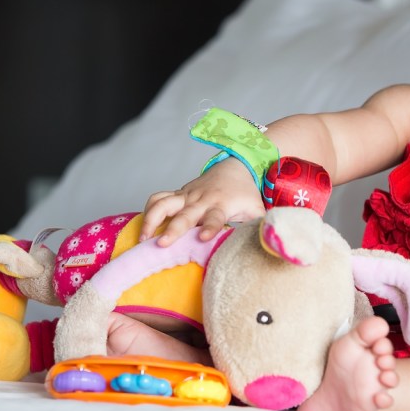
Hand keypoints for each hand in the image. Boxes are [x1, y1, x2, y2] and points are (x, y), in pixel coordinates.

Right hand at [140, 159, 265, 245]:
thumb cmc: (246, 195)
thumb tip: (268, 242)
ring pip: (163, 203)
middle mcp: (201, 200)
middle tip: (160, 244)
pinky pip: (158, 198)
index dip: (210, 228)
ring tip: (142, 239)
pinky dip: (147, 210)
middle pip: (184, 214)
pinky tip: (142, 227)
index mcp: (221, 206)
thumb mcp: (258, 210)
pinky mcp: (178, 194)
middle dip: (172, 229)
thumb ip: (260, 226)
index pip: (215, 218)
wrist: (238, 166)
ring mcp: (187, 195)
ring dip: (151, 219)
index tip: (203, 238)